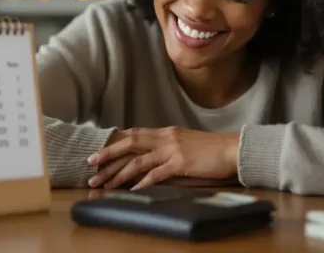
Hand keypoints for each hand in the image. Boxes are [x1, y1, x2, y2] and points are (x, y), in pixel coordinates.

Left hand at [86, 126, 239, 189]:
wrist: (232, 149)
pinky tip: (132, 191)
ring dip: (118, 174)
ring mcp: (173, 150)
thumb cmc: (211, 149)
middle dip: (108, 155)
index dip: (115, 143)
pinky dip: (142, 183)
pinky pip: (157, 174)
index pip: (134, 135)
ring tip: (104, 184)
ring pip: (138, 161)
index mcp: (166, 132)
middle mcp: (166, 138)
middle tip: (91, 165)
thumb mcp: (185, 143)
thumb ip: (167, 148)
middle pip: (130, 144)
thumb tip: (151, 159)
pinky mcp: (181, 163)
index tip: (99, 153)